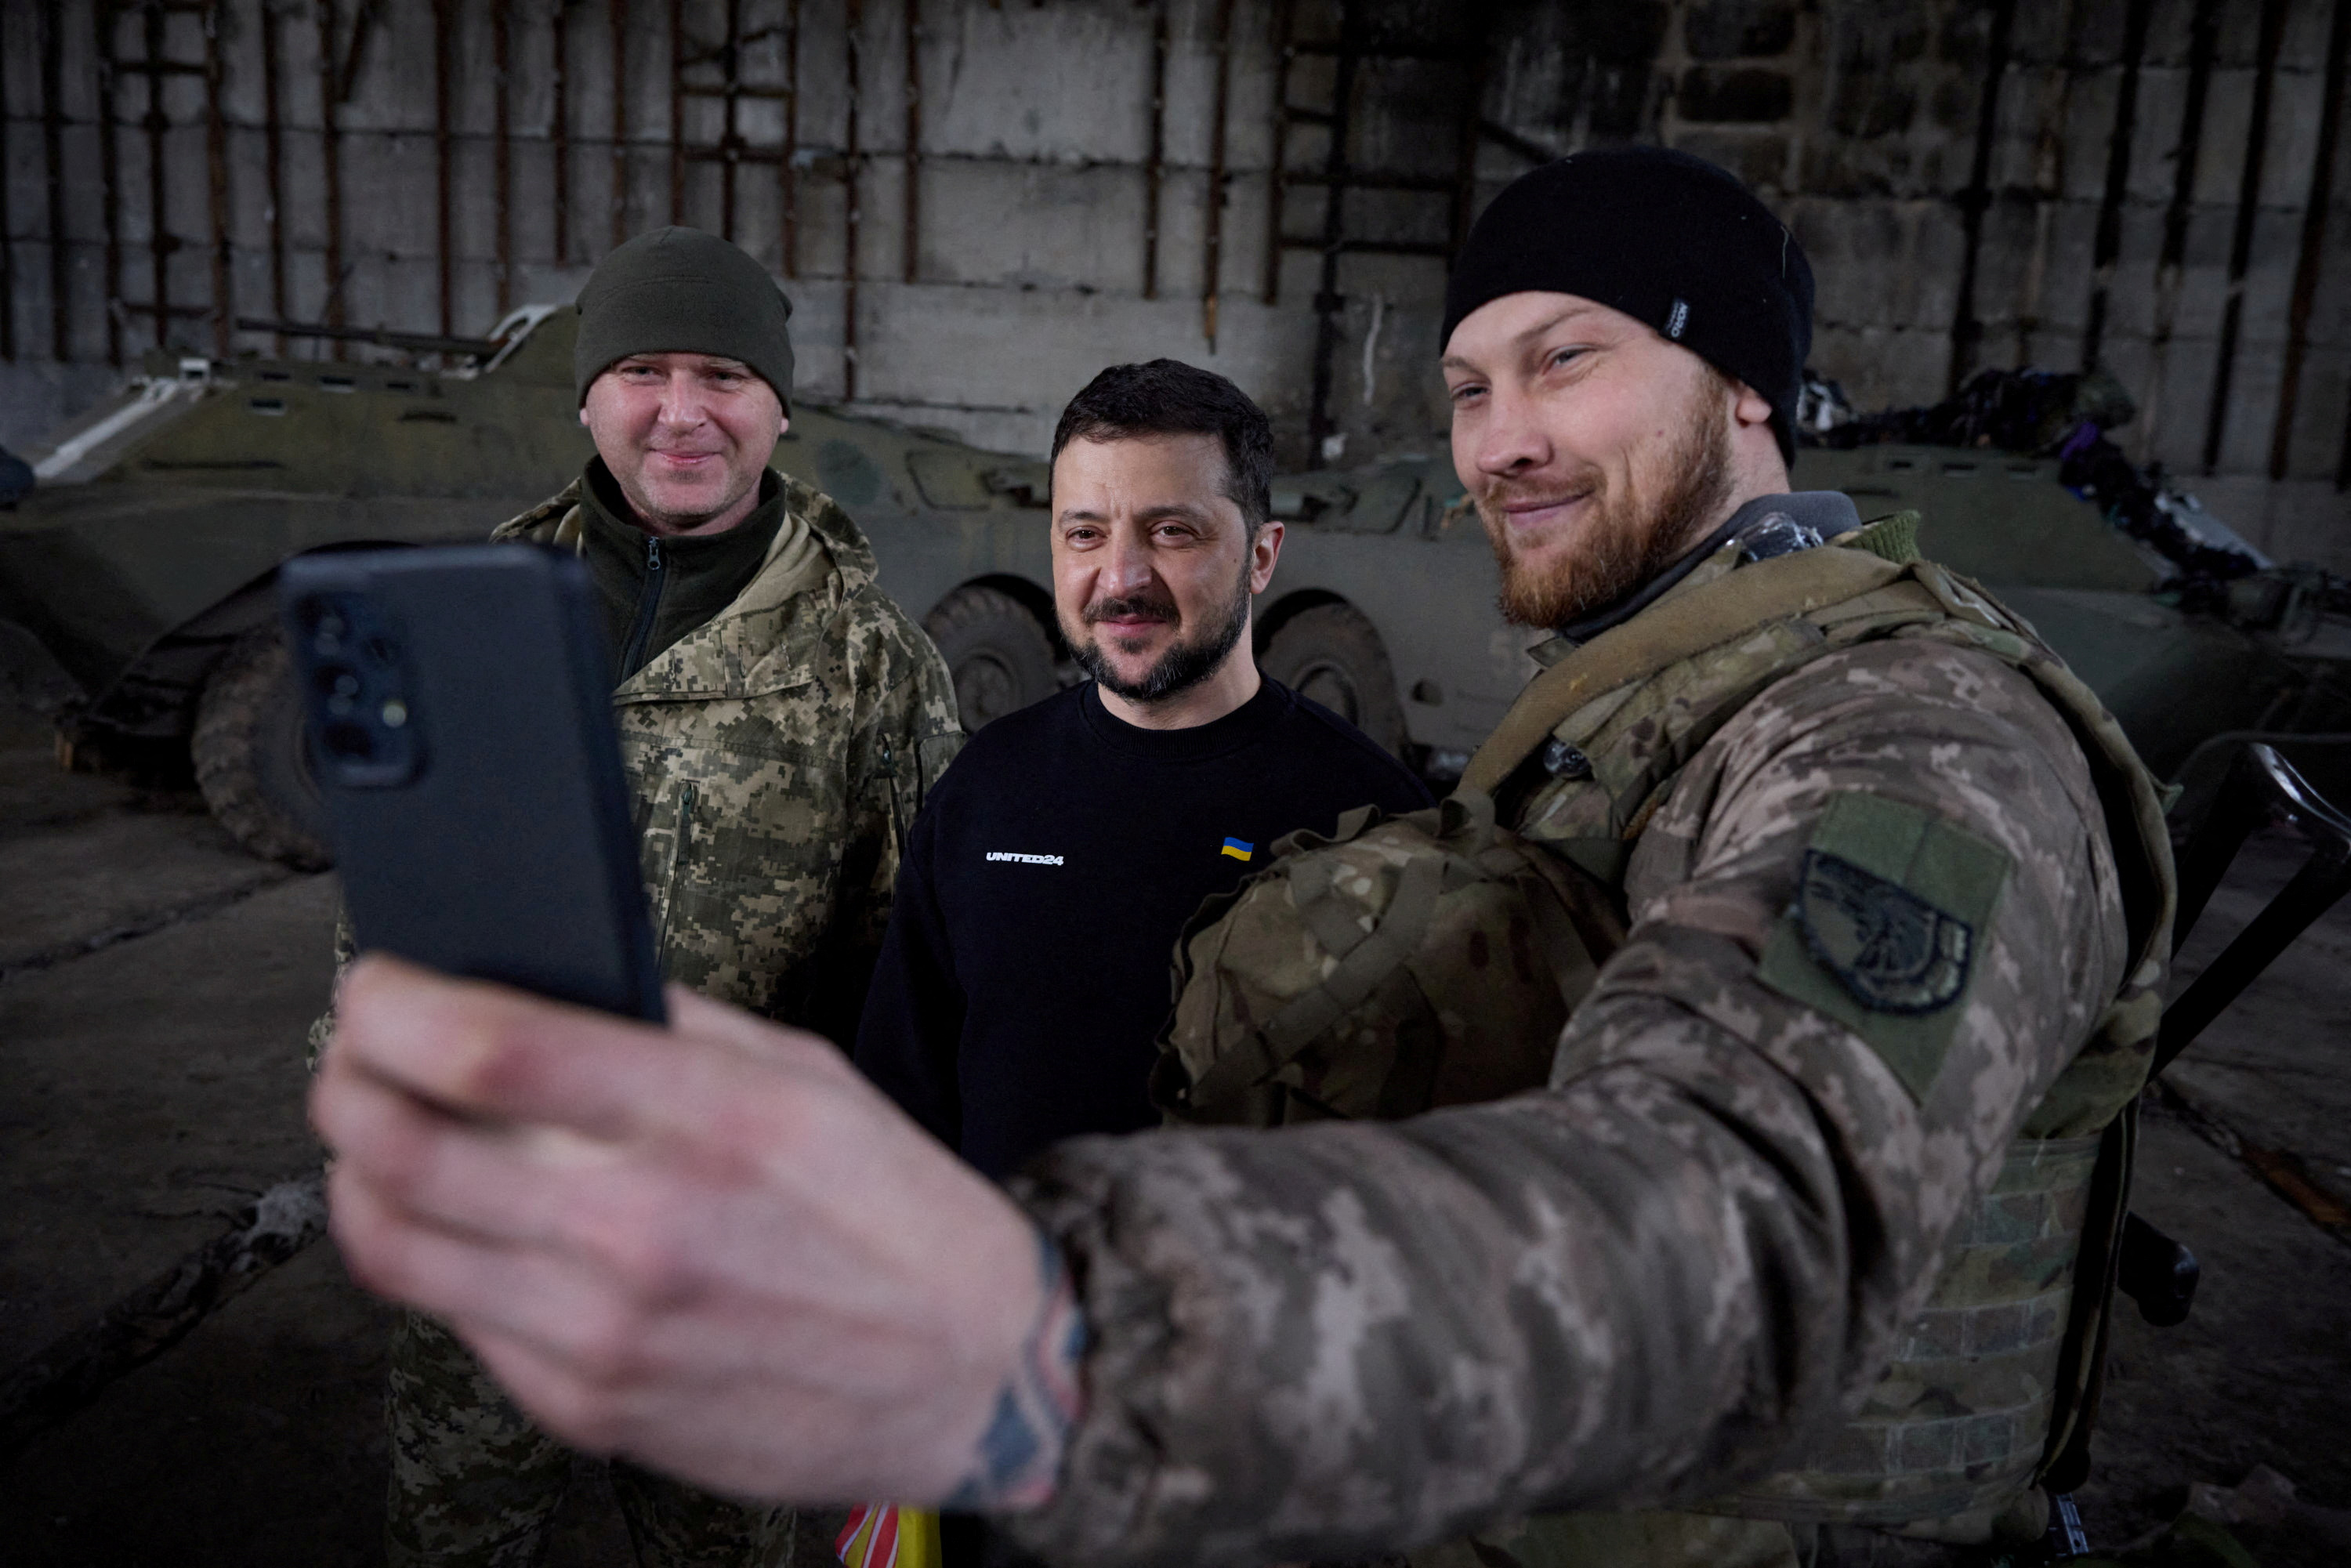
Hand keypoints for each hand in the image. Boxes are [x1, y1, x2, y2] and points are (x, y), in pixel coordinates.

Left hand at [312, 954, 1080, 1506]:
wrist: (970, 1371)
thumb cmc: (894, 1215)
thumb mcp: (805, 1077)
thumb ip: (669, 1030)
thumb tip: (541, 990)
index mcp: (710, 1120)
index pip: (490, 1050)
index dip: (392, 1006)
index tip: (376, 987)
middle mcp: (644, 1229)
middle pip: (402, 1147)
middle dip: (342, 1083)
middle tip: (353, 1059)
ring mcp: (605, 1331)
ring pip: (393, 1244)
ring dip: (358, 1174)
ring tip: (379, 1140)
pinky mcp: (588, 1406)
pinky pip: (454, 1321)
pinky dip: (438, 1259)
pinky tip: (475, 1228)